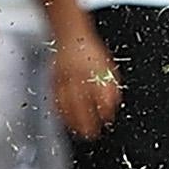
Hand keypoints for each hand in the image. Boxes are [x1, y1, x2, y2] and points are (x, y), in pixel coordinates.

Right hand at [54, 23, 122, 139]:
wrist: (70, 34)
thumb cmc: (89, 51)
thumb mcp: (106, 65)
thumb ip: (110, 83)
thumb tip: (114, 102)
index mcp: (95, 68)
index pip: (101, 92)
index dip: (104, 108)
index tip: (107, 120)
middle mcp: (79, 72)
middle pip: (83, 101)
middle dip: (87, 120)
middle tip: (92, 134)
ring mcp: (64, 75)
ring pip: (68, 101)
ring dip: (73, 119)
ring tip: (78, 132)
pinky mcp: (54, 77)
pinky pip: (56, 97)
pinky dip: (61, 110)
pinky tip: (65, 118)